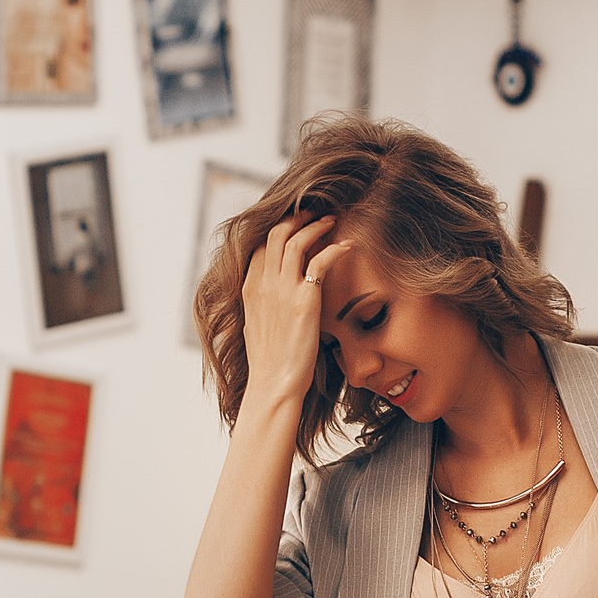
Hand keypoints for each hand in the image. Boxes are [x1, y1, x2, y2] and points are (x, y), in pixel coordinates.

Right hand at [239, 213, 342, 412]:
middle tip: (314, 212)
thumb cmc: (270, 362)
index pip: (261, 244)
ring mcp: (282, 291)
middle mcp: (263, 284)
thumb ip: (263, 303)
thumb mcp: (257, 325)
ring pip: (296, 240)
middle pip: (276, 233)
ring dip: (316, 225)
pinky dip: (335, 249)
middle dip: (297, 217)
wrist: (274, 385)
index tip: (297, 223)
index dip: (280, 228)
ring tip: (332, 220)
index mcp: (250, 288)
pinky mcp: (304, 301)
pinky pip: (320, 262)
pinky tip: (347, 246)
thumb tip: (272, 298)